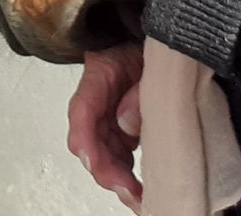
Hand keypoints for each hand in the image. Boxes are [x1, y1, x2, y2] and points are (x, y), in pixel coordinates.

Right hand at [69, 42, 145, 209]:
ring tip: (139, 198)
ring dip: (118, 179)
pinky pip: (119, 155)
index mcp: (99, 76)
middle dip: (107, 170)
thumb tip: (128, 123)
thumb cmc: (148, 45)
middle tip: (129, 190)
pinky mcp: (122, 129)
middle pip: (91, 141)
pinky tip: (141, 190)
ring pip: (104, 154)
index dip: (84, 139)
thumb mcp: (150, 58)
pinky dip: (127, 175)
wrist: (158, 42)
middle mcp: (99, 102)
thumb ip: (138, 90)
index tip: (93, 162)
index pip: (82, 110)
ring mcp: (109, 117)